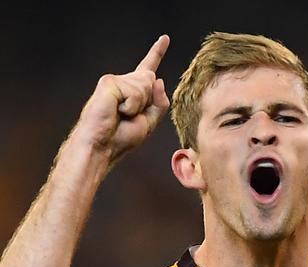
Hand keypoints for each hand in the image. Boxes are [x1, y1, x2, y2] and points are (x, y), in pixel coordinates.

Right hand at [76, 35, 169, 162]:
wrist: (102, 146)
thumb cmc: (120, 138)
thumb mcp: (148, 122)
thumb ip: (159, 103)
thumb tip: (158, 79)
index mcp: (132, 91)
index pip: (147, 69)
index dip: (157, 53)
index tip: (165, 38)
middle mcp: (123, 82)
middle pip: (151, 80)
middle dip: (147, 102)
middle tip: (128, 117)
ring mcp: (115, 80)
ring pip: (145, 86)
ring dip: (138, 106)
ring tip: (121, 115)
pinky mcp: (109, 82)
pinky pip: (135, 92)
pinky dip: (131, 107)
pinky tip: (117, 111)